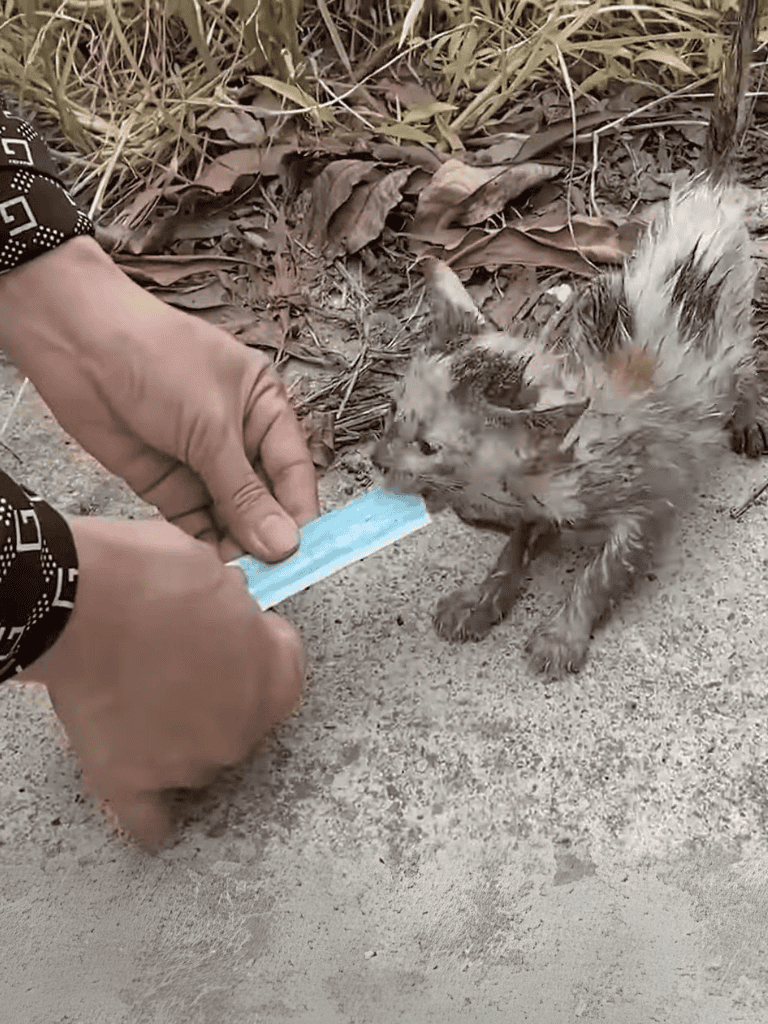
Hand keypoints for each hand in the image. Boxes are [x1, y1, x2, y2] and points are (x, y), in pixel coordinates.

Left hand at [0, 236, 318, 561]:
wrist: (76, 343)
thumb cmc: (155, 359)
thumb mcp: (211, 428)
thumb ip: (244, 492)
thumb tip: (283, 543)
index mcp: (264, 408)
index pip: (294, 470)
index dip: (299, 512)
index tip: (303, 553)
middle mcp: (237, 438)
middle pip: (264, 499)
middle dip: (267, 534)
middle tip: (270, 575)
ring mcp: (200, 462)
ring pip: (230, 516)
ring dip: (236, 545)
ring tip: (239, 576)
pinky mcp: (165, 483)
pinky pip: (194, 522)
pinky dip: (203, 544)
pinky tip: (209, 564)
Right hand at [18, 516, 305, 847]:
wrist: (80, 601)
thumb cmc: (149, 576)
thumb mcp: (215, 573)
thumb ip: (232, 609)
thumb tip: (225, 610)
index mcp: (273, 675)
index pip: (282, 671)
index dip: (255, 648)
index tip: (234, 638)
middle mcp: (241, 730)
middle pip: (242, 722)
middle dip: (220, 696)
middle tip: (182, 664)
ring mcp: (187, 762)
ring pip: (198, 763)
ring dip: (182, 742)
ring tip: (146, 706)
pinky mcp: (130, 781)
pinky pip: (149, 820)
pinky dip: (151, 819)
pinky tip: (154, 819)